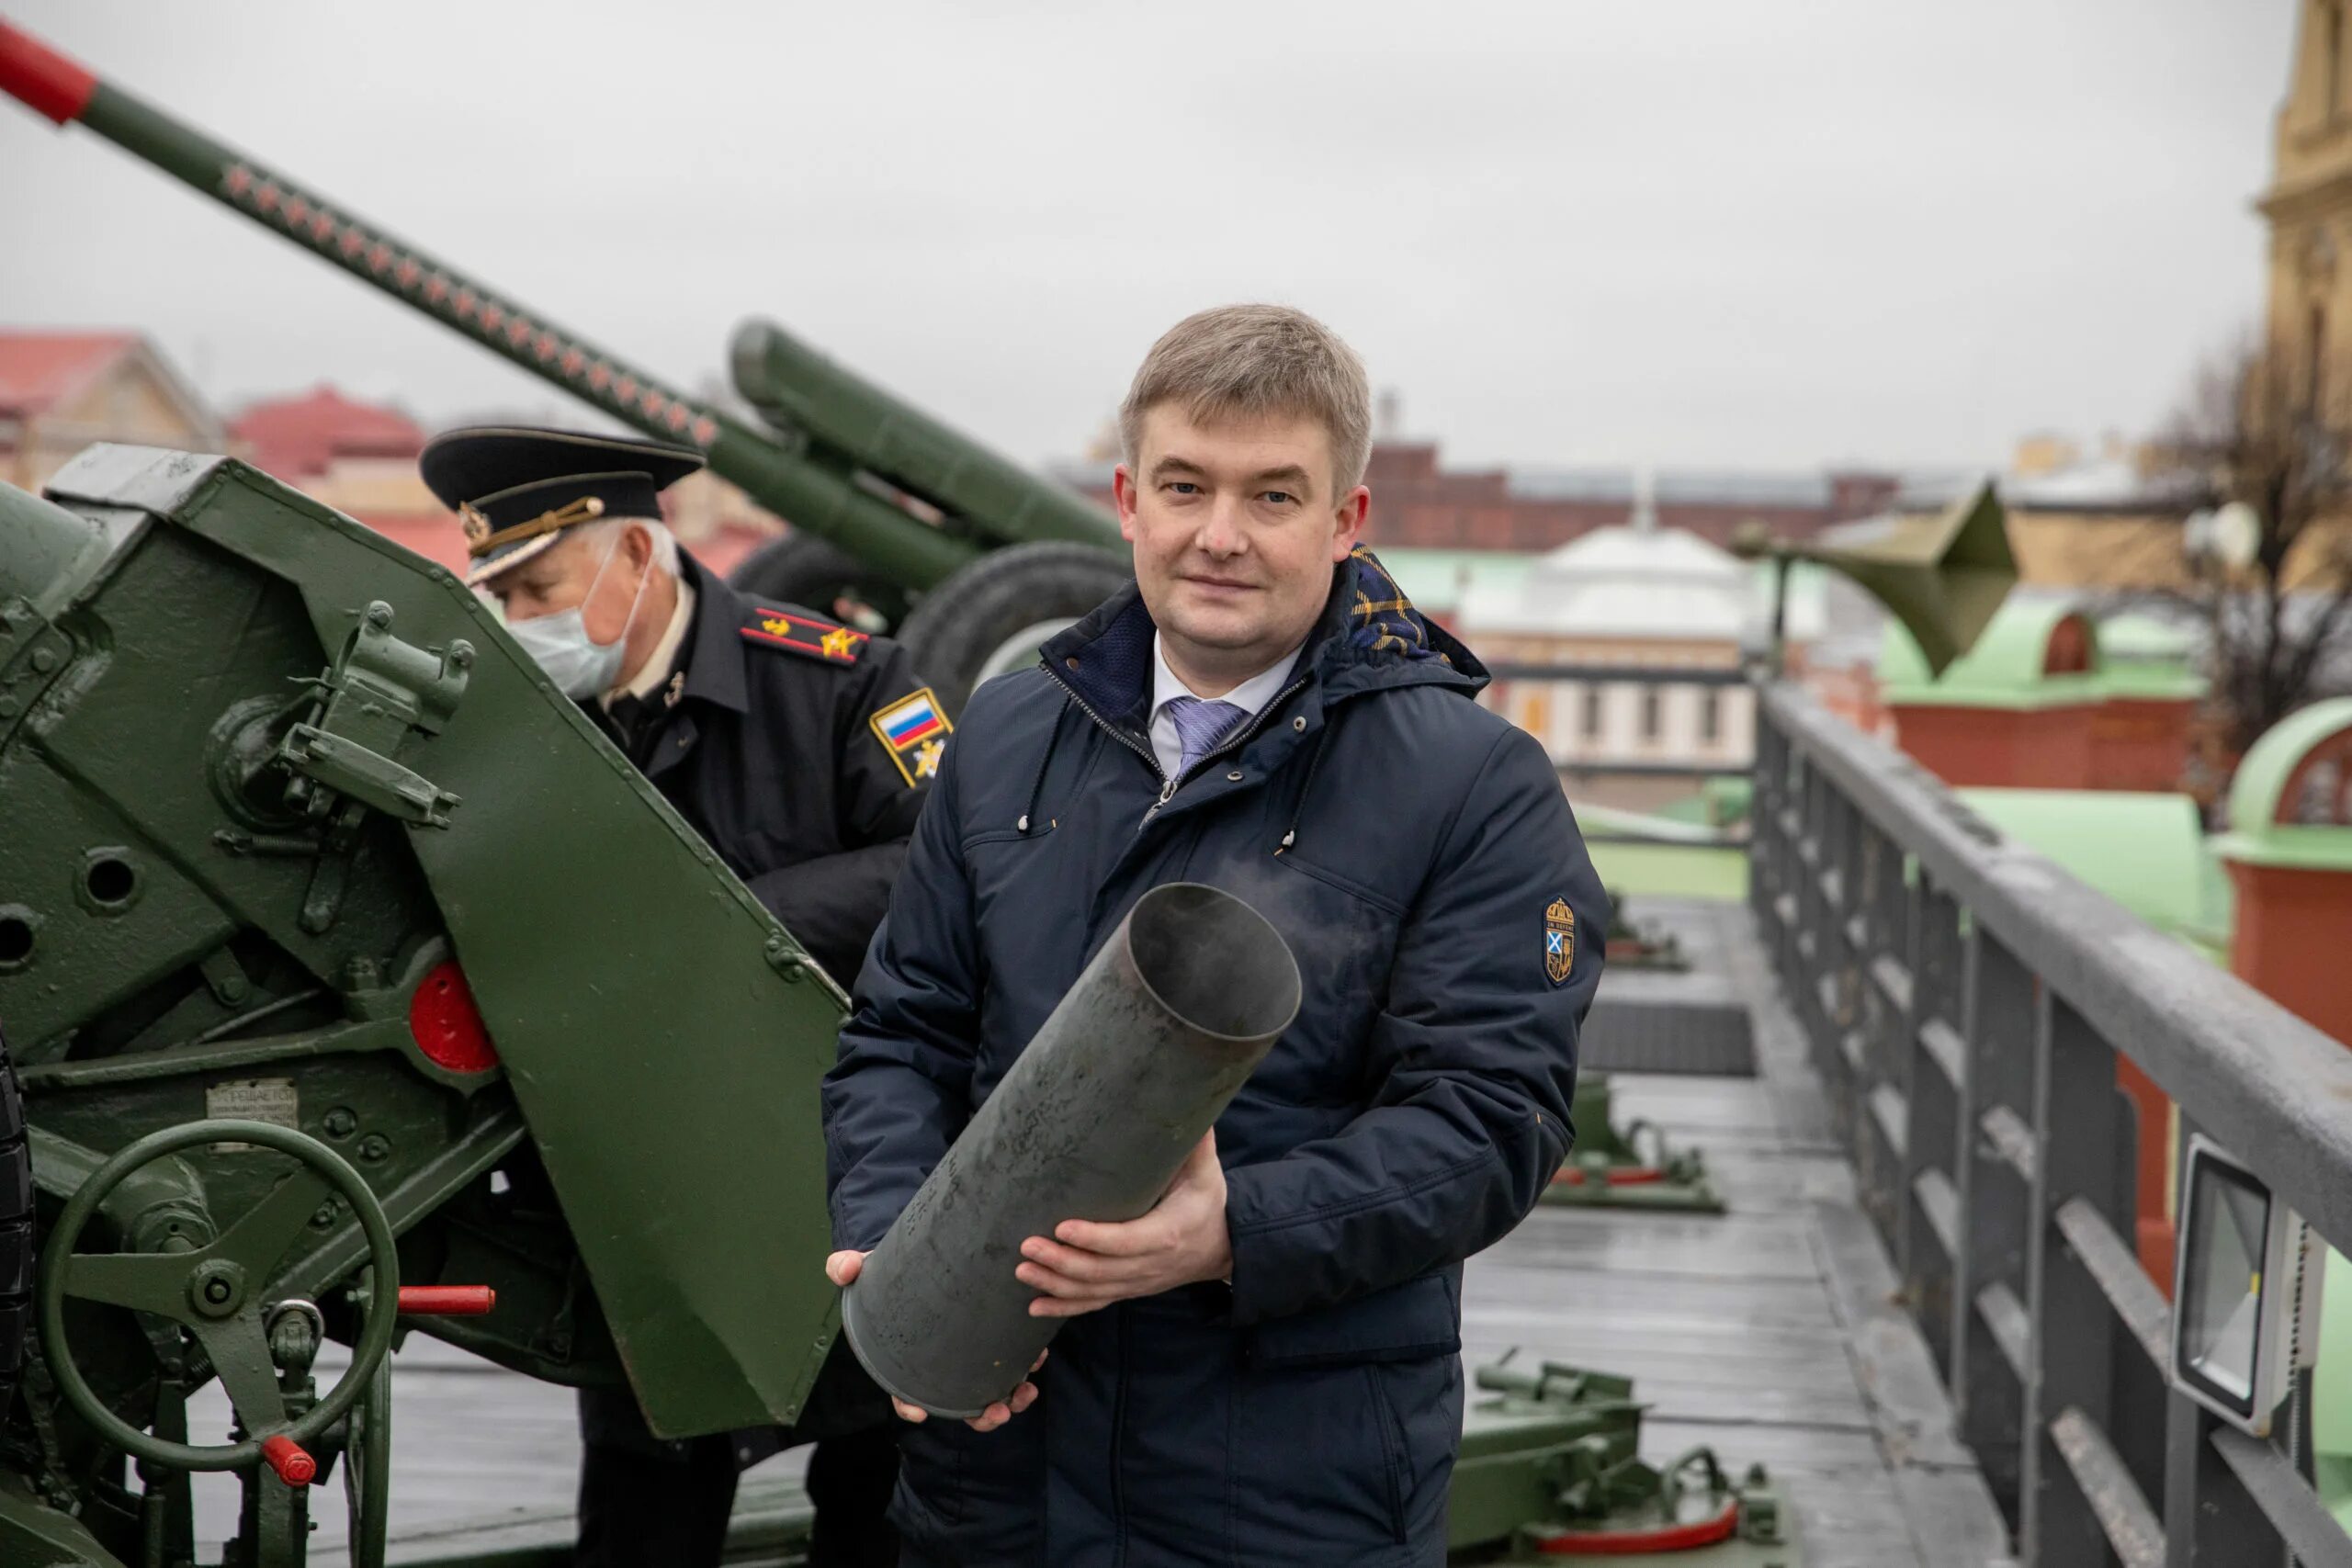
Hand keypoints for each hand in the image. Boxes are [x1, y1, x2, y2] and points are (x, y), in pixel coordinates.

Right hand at [826, 1249, 1045, 1430]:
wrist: (927, 1255)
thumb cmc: (894, 1272)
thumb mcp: (871, 1268)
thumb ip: (849, 1268)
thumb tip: (842, 1269)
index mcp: (905, 1359)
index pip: (903, 1392)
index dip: (908, 1406)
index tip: (920, 1414)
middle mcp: (939, 1365)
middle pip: (955, 1403)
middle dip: (978, 1415)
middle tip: (997, 1411)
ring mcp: (968, 1357)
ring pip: (988, 1392)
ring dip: (1009, 1400)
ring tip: (1025, 1392)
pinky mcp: (993, 1342)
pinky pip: (1011, 1366)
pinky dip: (1025, 1369)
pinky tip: (1036, 1361)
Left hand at [1015, 1130, 1231, 1319]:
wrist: (1222, 1249)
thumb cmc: (1208, 1204)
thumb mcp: (1207, 1173)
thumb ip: (1196, 1143)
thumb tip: (1188, 1103)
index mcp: (1168, 1233)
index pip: (1127, 1241)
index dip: (1094, 1239)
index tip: (1062, 1227)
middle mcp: (1150, 1264)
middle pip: (1101, 1270)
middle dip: (1061, 1261)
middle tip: (1026, 1246)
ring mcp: (1137, 1282)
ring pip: (1093, 1290)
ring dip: (1055, 1284)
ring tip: (1021, 1270)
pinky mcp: (1128, 1289)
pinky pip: (1093, 1303)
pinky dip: (1064, 1307)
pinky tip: (1034, 1306)